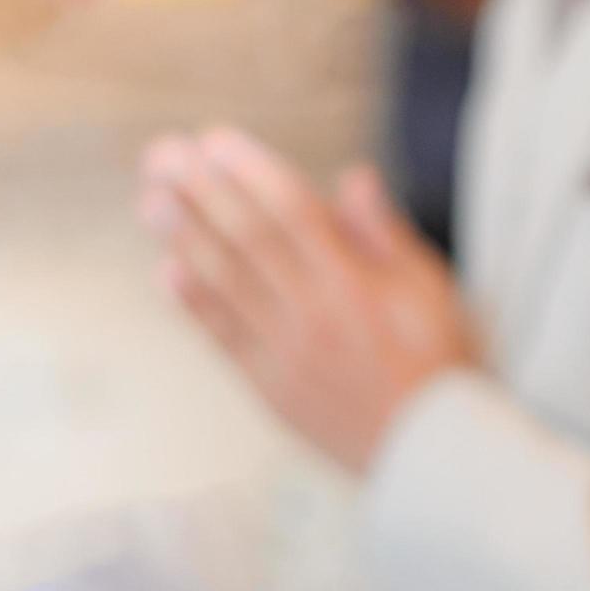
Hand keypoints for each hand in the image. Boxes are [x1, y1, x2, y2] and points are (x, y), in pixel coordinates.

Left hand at [138, 128, 475, 471]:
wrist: (429, 449)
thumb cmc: (438, 362)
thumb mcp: (431, 290)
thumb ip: (385, 235)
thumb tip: (352, 178)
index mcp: (355, 284)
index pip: (292, 213)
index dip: (250, 173)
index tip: (216, 141)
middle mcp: (313, 313)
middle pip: (247, 241)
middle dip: (202, 193)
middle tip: (164, 155)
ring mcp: (286, 352)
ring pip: (225, 284)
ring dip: (183, 239)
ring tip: (151, 201)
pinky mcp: (270, 387)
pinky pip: (223, 338)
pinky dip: (194, 304)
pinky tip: (168, 272)